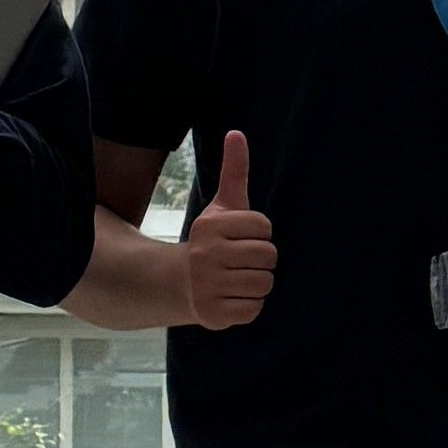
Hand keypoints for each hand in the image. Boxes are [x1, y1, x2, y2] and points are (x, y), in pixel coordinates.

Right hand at [171, 126, 276, 331]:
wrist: (179, 283)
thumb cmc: (212, 240)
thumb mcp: (222, 205)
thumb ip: (234, 171)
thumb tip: (236, 133)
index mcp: (211, 226)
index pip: (264, 228)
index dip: (259, 234)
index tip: (241, 238)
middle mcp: (206, 256)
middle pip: (268, 256)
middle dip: (261, 259)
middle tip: (241, 261)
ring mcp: (208, 287)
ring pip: (264, 283)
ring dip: (257, 283)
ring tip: (237, 278)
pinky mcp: (213, 314)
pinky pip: (255, 309)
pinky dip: (249, 305)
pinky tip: (232, 297)